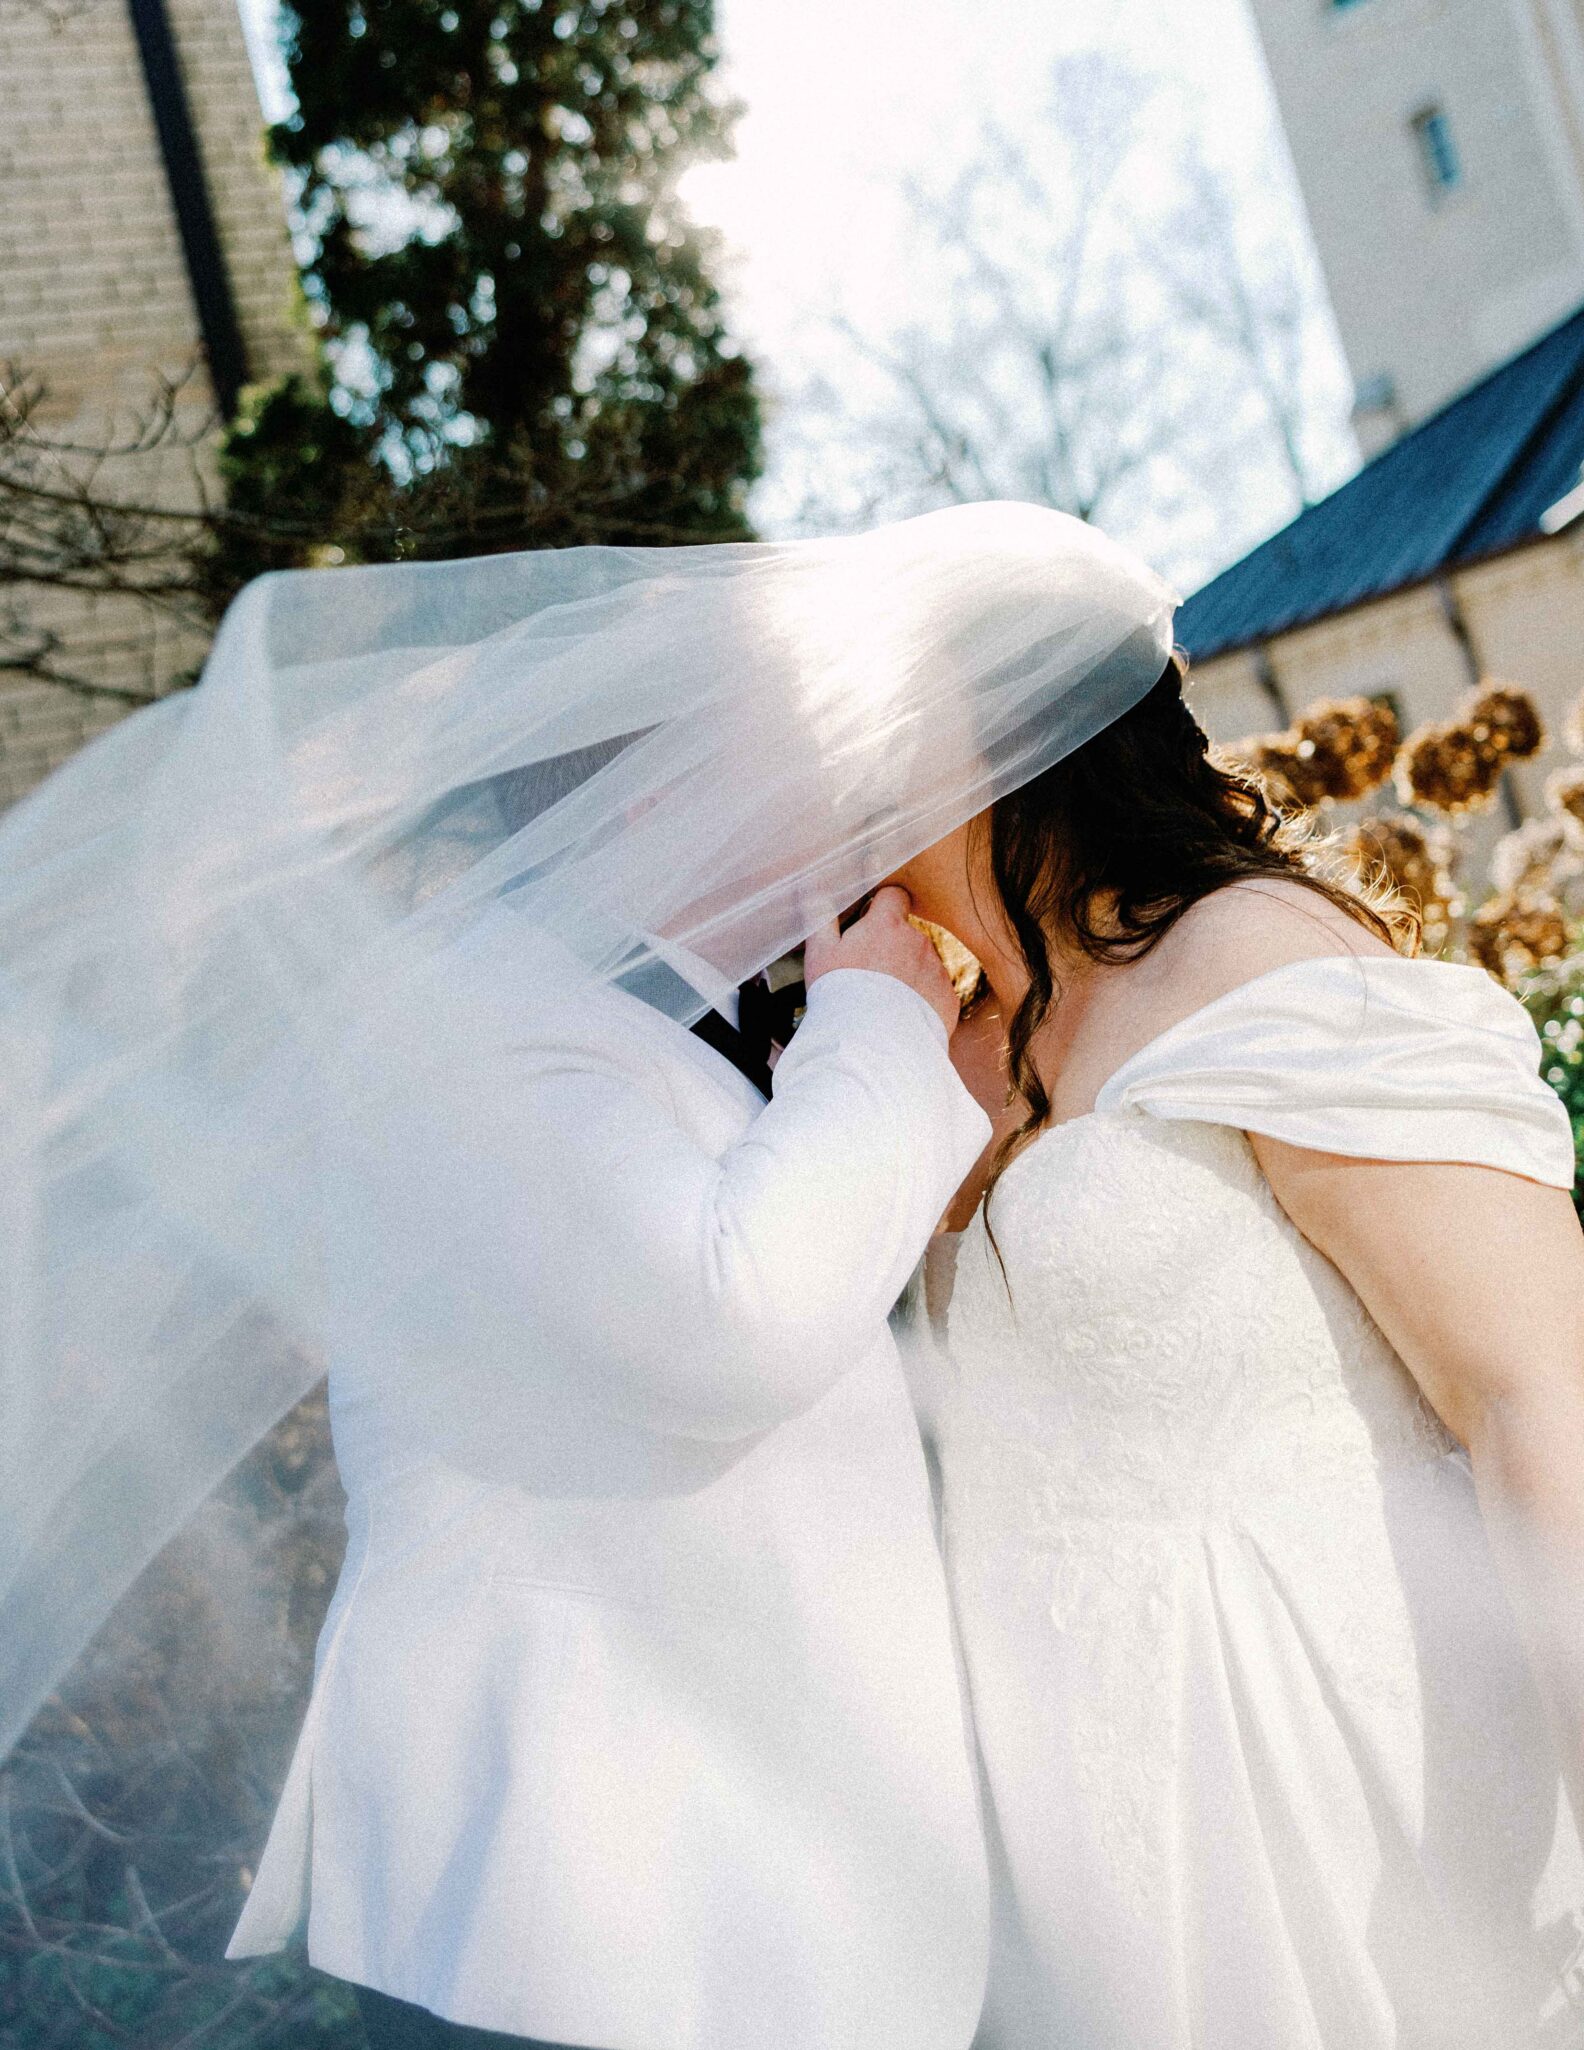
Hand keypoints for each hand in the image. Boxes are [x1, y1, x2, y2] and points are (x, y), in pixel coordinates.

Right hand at [804, 885, 960, 1038]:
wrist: (870, 1045)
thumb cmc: (839, 996)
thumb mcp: (819, 953)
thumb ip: (819, 916)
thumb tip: (812, 886)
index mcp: (887, 925)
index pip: (894, 896)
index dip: (883, 906)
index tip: (871, 921)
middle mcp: (918, 941)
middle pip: (907, 934)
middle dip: (892, 948)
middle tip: (869, 975)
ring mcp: (937, 970)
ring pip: (922, 964)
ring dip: (908, 975)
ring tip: (884, 1002)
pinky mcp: (948, 999)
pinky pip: (935, 992)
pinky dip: (922, 1000)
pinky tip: (901, 1017)